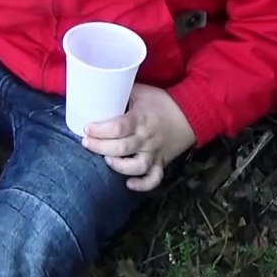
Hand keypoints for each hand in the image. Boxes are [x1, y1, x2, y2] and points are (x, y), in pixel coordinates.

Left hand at [81, 84, 196, 191]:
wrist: (190, 114)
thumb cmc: (161, 101)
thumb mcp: (141, 91)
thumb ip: (121, 93)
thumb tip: (97, 92)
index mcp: (141, 118)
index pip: (119, 127)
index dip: (101, 130)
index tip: (87, 128)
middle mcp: (147, 137)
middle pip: (122, 148)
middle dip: (100, 147)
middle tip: (86, 142)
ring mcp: (155, 152)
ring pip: (137, 166)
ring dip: (119, 166)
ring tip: (106, 159)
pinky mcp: (161, 162)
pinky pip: (154, 178)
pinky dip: (143, 184)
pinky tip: (129, 183)